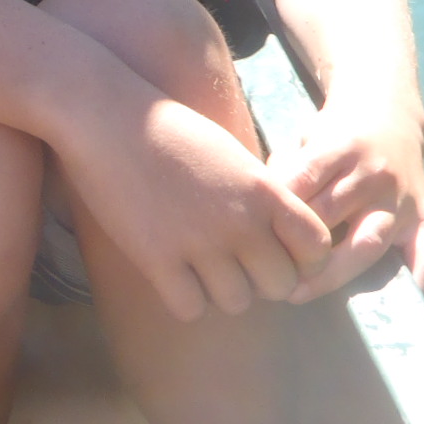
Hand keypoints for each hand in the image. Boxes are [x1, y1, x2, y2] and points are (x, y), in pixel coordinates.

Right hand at [55, 95, 333, 321]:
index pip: (317, 249)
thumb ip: (260, 197)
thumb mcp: (230, 155)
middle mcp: (240, 221)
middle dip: (260, 279)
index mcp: (264, 190)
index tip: (277, 252)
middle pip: (280, 286)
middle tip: (232, 261)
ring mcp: (199, 243)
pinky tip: (170, 271)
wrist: (106, 115)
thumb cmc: (168, 130)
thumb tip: (278, 240)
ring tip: (197, 264)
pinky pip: (191, 308)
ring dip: (220, 290)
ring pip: (237, 302)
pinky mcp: (157, 259)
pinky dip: (184, 297)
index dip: (301, 259)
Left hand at [272, 100, 423, 303]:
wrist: (390, 116)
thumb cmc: (335, 136)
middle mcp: (374, 175)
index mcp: (340, 148)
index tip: (251, 237)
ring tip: (301, 292)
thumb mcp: (307, 137)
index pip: (304, 179)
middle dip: (298, 247)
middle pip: (332, 216)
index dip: (277, 210)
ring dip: (333, 271)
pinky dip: (419, 281)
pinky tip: (401, 308)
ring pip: (368, 241)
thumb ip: (286, 169)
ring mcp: (401, 201)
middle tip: (267, 274)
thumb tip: (256, 209)